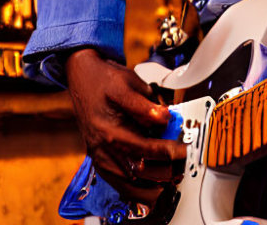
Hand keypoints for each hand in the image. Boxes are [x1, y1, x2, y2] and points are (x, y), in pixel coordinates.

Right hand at [65, 48, 186, 205]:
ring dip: (152, 187)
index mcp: (108, 129)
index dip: (168, 151)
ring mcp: (99, 156)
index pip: (145, 149)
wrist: (82, 78)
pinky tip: (153, 187)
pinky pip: (118, 184)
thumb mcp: (128, 84)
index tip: (184, 149)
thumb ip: (146, 105)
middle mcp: (102, 147)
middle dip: (164, 172)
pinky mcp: (100, 159)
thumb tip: (165, 119)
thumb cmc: (105, 79)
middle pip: (137, 172)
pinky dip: (137, 190)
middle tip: (183, 166)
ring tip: (172, 181)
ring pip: (127, 186)